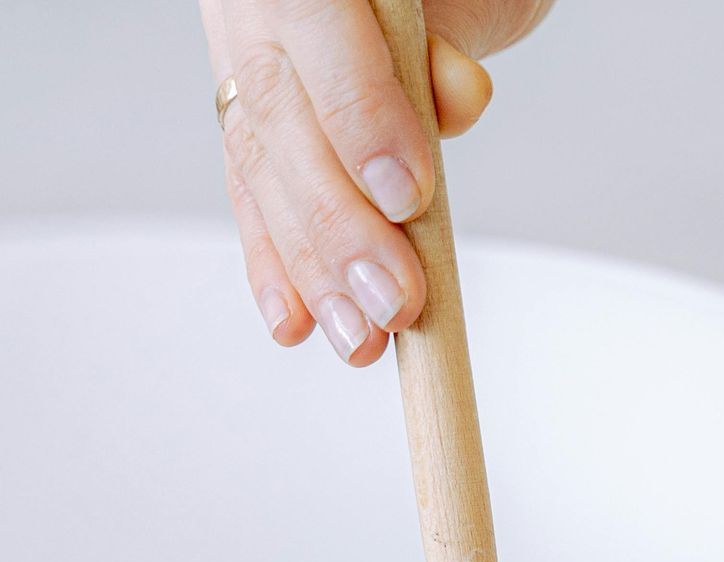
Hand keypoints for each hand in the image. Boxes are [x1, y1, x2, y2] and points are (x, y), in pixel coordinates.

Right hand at [200, 0, 552, 362]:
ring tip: (358, 337)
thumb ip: (444, 43)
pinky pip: (255, 194)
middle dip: (340, 226)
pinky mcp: (250, 120)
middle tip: (393, 299)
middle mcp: (254, 9)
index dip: (358, 118)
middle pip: (282, 122)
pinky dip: (279, 264)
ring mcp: (241, 62)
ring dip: (311, 268)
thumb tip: (451, 99)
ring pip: (264, 171)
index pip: (316, 28)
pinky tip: (295, 321)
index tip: (407, 198)